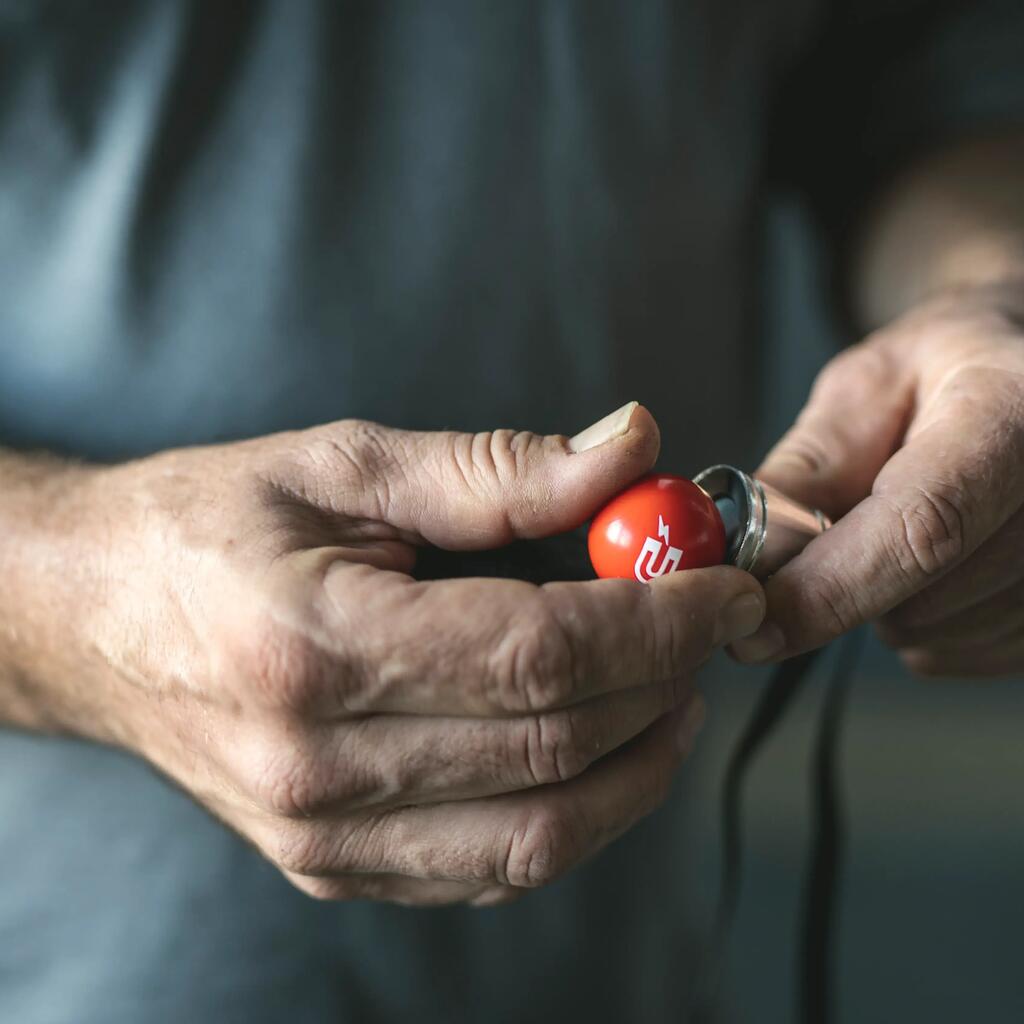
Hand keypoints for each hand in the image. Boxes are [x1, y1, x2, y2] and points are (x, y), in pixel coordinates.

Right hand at [7, 403, 765, 904]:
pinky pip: (491, 868)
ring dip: (639, 763)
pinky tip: (601, 749)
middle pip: (555, 744)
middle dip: (666, 680)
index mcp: (316, 648)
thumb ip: (497, 469)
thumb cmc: (207, 525)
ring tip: (673, 688)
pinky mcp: (332, 866)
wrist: (92, 615)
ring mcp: (323, 837)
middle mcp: (318, 767)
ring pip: (541, 834)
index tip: (726, 586)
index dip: (658, 620)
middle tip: (709, 623)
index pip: (541, 654)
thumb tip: (630, 450)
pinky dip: (575, 812)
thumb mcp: (343, 465)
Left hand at [732, 278, 1023, 676]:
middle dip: (850, 582)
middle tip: (853, 520)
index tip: (755, 623)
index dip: (829, 588)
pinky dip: (934, 624)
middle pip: (925, 598)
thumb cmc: (950, 367)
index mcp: (1015, 411)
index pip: (921, 527)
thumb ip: (807, 468)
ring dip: (894, 602)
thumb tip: (745, 557)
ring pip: (940, 637)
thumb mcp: (866, 386)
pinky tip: (950, 560)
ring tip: (918, 524)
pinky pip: (970, 653)